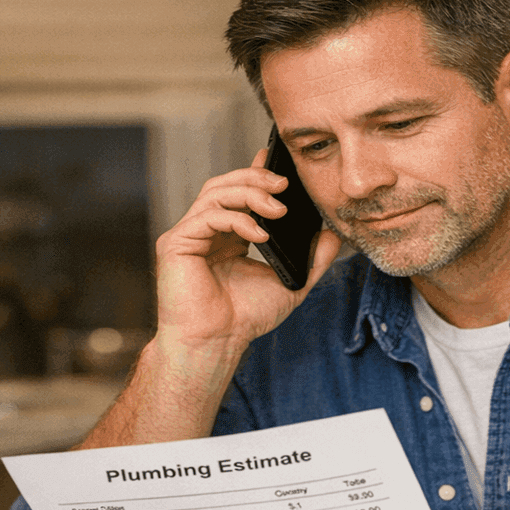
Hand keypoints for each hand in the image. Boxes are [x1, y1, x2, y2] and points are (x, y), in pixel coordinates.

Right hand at [153, 149, 343, 355]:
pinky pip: (207, 216)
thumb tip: (333, 235)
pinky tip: (259, 234)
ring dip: (250, 194)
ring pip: (215, 192)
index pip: (240, 193)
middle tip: (285, 184)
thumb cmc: (245, 318)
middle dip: (257, 179)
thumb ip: (312, 259)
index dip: (258, 174)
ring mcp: (190, 234)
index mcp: (228, 236)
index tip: (281, 166)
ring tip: (278, 209)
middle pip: (226, 185)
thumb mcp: (290, 283)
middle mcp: (206, 231)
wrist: (217, 343)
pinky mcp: (176, 243)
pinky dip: (236, 219)